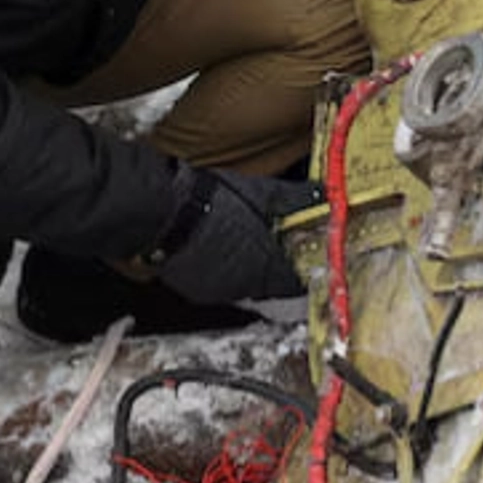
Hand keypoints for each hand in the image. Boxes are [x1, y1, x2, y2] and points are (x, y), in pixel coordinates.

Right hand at [143, 165, 314, 304]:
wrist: (161, 210)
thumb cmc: (210, 199)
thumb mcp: (261, 191)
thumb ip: (295, 198)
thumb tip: (321, 194)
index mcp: (265, 265)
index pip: (297, 283)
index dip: (303, 270)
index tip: (306, 257)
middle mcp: (244, 286)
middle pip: (271, 287)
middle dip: (276, 269)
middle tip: (276, 246)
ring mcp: (216, 291)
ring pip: (244, 287)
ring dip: (250, 271)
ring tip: (246, 243)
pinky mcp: (193, 289)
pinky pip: (219, 285)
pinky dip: (225, 271)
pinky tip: (220, 249)